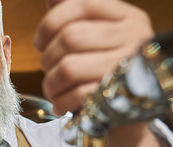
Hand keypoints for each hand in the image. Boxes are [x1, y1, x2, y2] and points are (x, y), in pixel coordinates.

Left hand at [34, 0, 153, 115]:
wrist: (133, 110)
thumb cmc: (108, 72)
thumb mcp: (99, 39)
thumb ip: (77, 19)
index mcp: (125, 17)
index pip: (80, 5)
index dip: (50, 23)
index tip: (39, 43)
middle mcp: (132, 37)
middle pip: (69, 38)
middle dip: (48, 58)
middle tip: (48, 70)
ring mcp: (125, 67)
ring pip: (68, 68)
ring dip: (51, 83)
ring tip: (53, 90)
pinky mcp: (117, 96)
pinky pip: (77, 94)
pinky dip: (60, 102)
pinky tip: (59, 105)